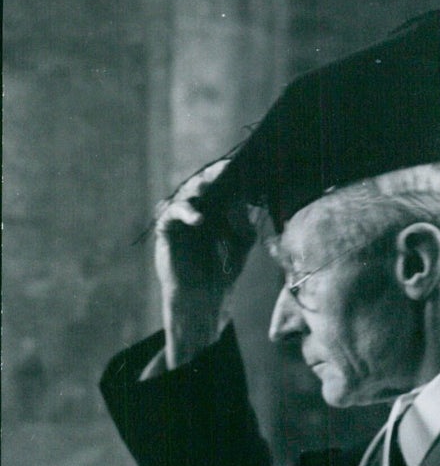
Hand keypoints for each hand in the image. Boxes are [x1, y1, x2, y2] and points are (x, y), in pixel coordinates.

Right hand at [154, 159, 255, 367]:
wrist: (202, 299)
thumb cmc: (220, 272)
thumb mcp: (241, 245)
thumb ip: (244, 223)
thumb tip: (248, 201)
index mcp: (213, 210)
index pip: (219, 185)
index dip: (228, 174)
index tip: (243, 167)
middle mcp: (194, 209)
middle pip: (201, 184)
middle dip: (214, 175)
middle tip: (227, 169)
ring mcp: (179, 219)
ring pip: (185, 194)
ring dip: (198, 189)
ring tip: (210, 187)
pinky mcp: (166, 230)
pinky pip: (171, 213)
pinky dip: (185, 213)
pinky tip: (200, 219)